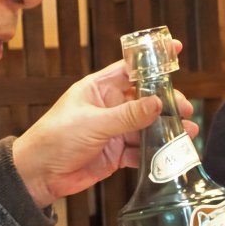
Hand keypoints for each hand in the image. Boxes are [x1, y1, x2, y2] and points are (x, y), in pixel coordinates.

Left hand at [12, 53, 197, 207]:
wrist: (37, 175)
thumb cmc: (55, 139)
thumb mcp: (93, 123)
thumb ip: (128, 115)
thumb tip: (158, 103)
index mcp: (99, 89)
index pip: (131, 68)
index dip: (153, 60)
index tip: (175, 50)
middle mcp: (109, 107)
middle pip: (146, 99)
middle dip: (168, 103)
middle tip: (185, 110)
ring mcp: (114, 131)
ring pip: (147, 126)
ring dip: (166, 130)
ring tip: (187, 133)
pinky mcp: (117, 153)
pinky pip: (141, 151)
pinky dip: (156, 153)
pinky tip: (170, 155)